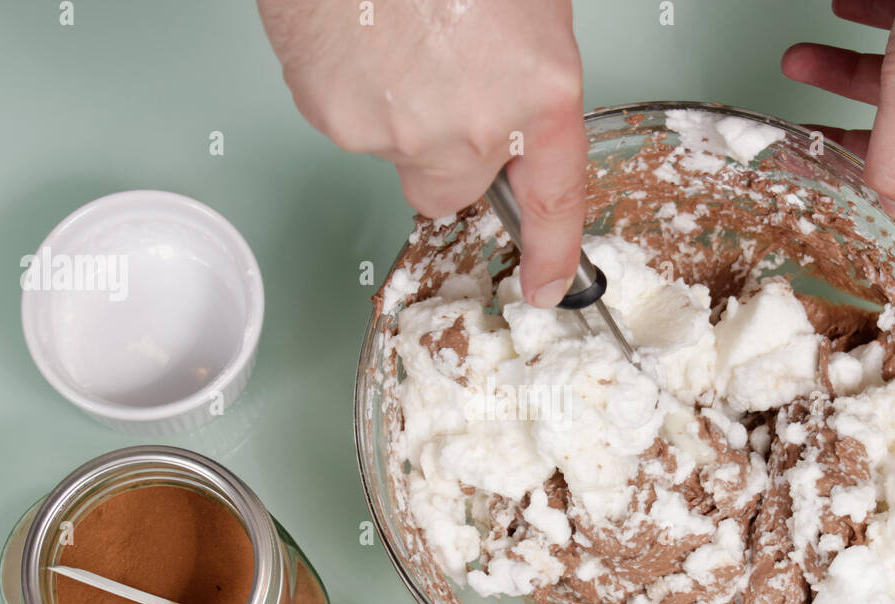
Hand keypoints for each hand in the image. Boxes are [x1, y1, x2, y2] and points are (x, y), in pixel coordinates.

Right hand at [258, 0, 587, 307]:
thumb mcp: (528, 5)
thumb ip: (526, 74)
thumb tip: (511, 106)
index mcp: (538, 91)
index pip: (554, 199)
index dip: (552, 251)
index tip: (546, 284)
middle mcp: (475, 128)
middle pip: (454, 189)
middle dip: (448, 156)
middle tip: (436, 90)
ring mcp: (401, 132)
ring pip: (400, 155)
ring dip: (400, 115)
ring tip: (392, 40)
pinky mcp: (339, 122)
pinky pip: (353, 128)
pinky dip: (356, 94)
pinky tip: (360, 42)